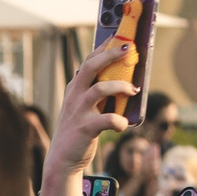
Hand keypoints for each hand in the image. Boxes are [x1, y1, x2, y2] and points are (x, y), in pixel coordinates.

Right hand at [46, 36, 138, 183]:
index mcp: (75, 88)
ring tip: (134, 90)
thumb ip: (97, 94)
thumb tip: (125, 82)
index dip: (104, 48)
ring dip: (121, 87)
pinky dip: (120, 121)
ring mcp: (79, 111)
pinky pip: (108, 120)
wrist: (62, 158)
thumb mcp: (84, 108)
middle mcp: (75, 96)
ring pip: (100, 89)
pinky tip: (124, 124)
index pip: (88, 61)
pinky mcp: (85, 128)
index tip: (118, 37)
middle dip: (110, 55)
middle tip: (128, 49)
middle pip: (91, 67)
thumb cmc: (78, 130)